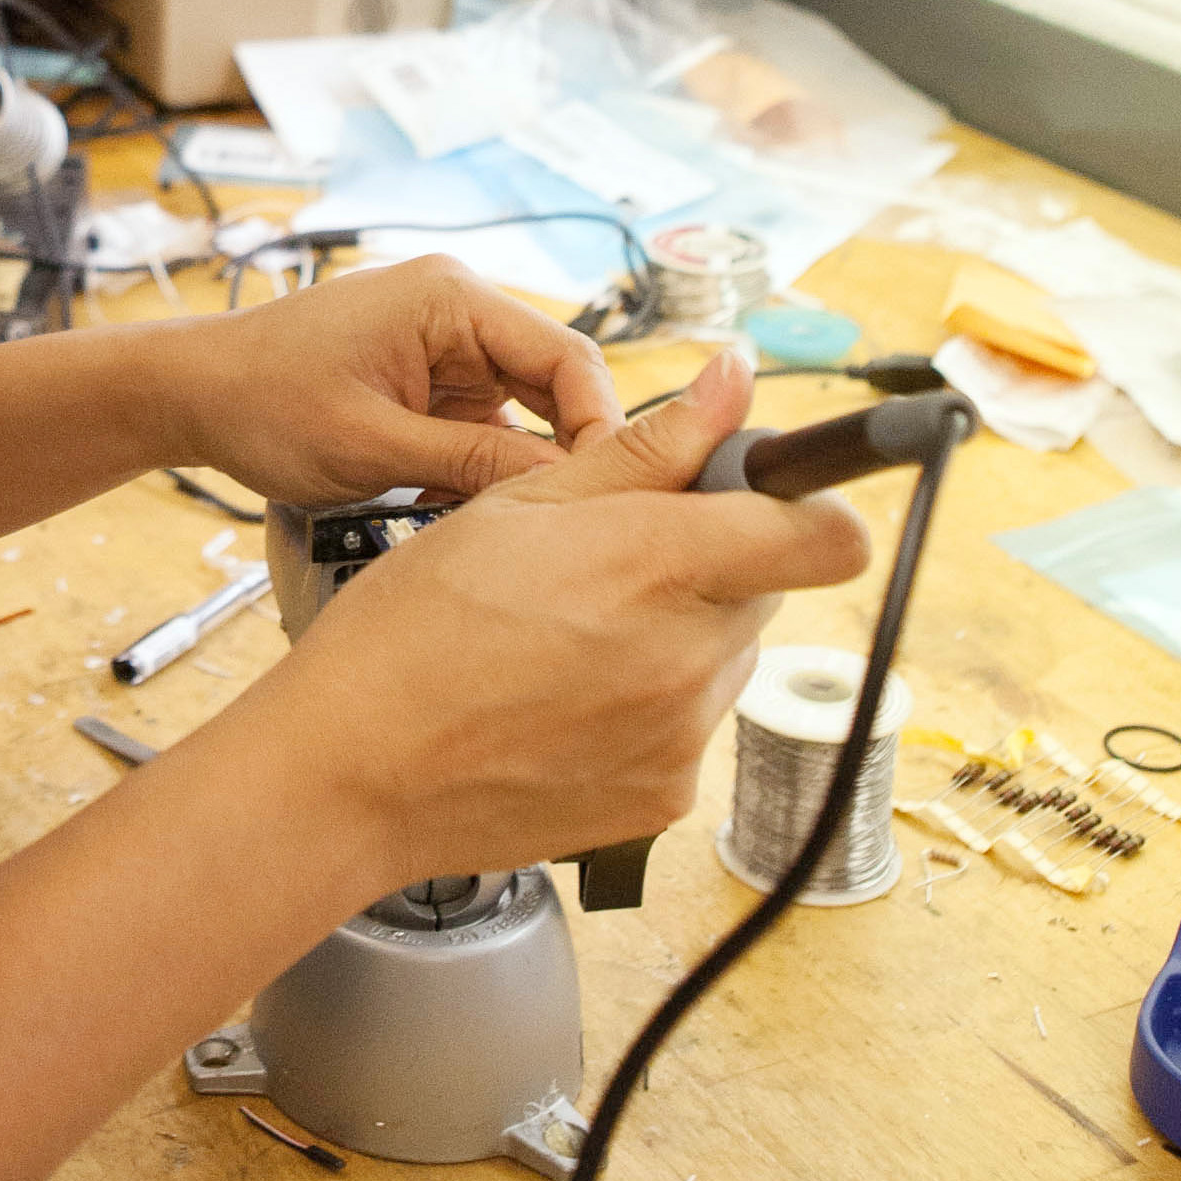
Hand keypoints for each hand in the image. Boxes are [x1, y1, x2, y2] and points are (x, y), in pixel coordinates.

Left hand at [147, 252, 621, 504]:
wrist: (195, 395)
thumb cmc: (264, 402)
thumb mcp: (372, 445)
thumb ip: (473, 464)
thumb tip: (567, 492)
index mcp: (450, 298)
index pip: (569, 357)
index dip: (601, 427)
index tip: (607, 499)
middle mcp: (459, 311)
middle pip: (559, 384)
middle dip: (571, 455)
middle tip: (580, 531)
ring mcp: (447, 347)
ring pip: (531, 413)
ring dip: (529, 469)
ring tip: (522, 528)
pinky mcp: (432, 382)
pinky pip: (491, 428)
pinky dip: (491, 473)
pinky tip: (475, 514)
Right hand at [277, 345, 872, 879]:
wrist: (355, 770)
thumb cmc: (414, 625)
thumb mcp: (521, 503)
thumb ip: (647, 446)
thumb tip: (735, 379)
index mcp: (657, 568)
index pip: (824, 538)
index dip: (809, 505)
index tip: (764, 493)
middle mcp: (691, 662)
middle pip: (762, 588)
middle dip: (708, 560)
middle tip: (604, 558)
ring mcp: (683, 742)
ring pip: (722, 655)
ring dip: (674, 632)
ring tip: (565, 633)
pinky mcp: (666, 801)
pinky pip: (687, 726)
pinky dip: (644, 702)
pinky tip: (560, 694)